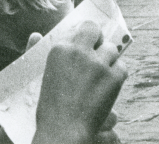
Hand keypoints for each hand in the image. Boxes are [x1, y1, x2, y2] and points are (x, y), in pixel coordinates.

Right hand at [33, 21, 126, 143]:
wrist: (64, 130)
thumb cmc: (50, 106)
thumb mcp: (40, 74)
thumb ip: (36, 51)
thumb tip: (36, 35)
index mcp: (60, 48)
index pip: (79, 28)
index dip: (86, 35)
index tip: (87, 42)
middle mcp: (79, 51)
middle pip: (95, 30)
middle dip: (98, 38)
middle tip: (98, 49)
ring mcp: (98, 64)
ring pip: (111, 48)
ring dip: (109, 57)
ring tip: (104, 70)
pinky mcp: (113, 77)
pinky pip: (122, 67)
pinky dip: (118, 73)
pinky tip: (110, 83)